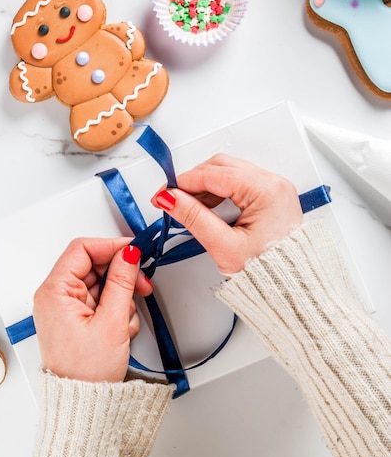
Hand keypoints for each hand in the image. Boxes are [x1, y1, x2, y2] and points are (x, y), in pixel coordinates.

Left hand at [33, 238, 152, 381]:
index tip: (135, 251)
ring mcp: (68, 309)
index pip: (83, 249)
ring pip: (102, 284)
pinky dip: (117, 310)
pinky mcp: (78, 320)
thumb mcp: (112, 321)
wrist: (84, 407)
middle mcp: (57, 296)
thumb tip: (129, 254)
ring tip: (126, 322)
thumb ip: (122, 281)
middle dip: (121, 276)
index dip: (111, 246)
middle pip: (95, 266)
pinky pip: (102, 301)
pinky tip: (121, 329)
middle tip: (142, 285)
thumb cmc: (87, 373)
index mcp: (55, 292)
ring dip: (121, 298)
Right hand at [151, 154, 302, 275]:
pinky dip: (220, 192)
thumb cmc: (271, 273)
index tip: (163, 193)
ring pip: (230, 173)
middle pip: (222, 166)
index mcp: (266, 190)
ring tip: (188, 206)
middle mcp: (274, 184)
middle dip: (194, 180)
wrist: (293, 290)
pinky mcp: (272, 197)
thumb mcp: (224, 246)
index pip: (214, 174)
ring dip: (205, 186)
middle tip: (172, 198)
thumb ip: (194, 217)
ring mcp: (275, 189)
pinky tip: (206, 207)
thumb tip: (170, 199)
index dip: (183, 182)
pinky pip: (240, 183)